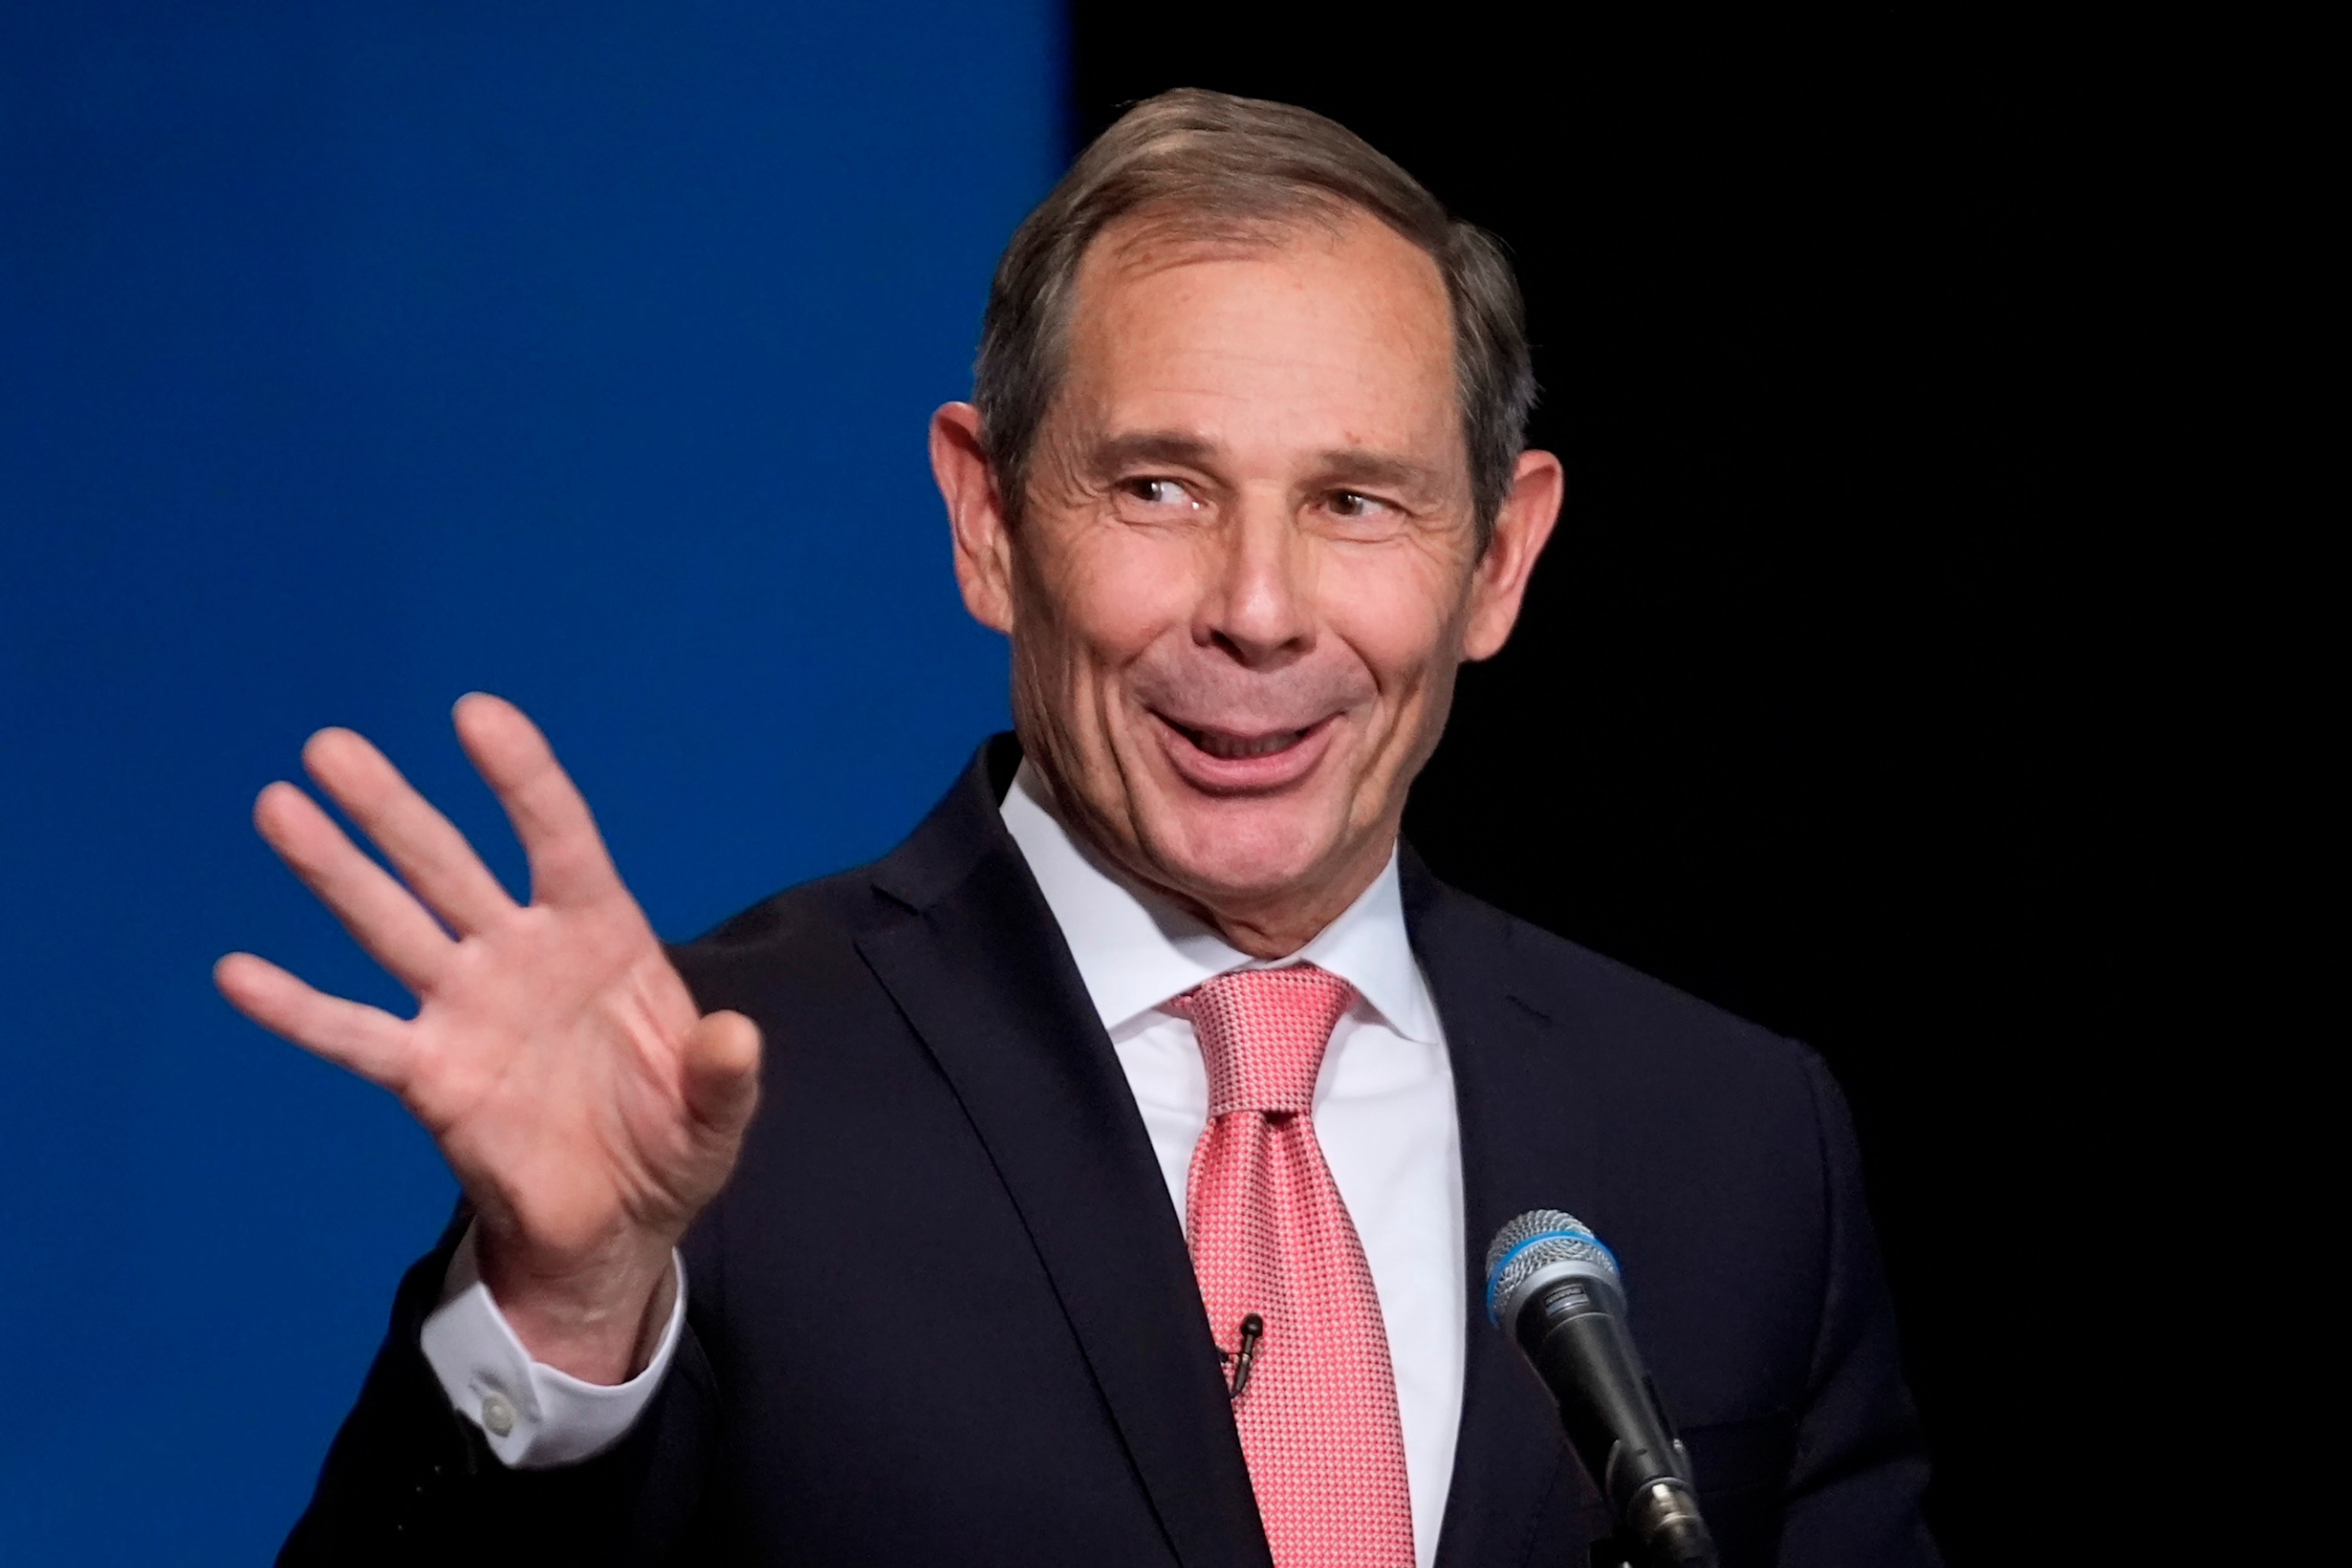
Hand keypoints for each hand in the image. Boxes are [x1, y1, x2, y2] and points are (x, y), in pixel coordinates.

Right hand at [216, 694, 760, 1383]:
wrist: (618, 1225)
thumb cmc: (671, 1143)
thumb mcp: (716, 1115)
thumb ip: (723, 1076)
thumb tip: (735, 1038)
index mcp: (602, 936)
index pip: (558, 838)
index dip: (521, 778)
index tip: (475, 715)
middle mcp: (522, 955)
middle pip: (448, 866)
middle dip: (393, 809)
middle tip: (331, 747)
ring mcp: (468, 1009)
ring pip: (390, 926)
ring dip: (335, 871)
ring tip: (279, 807)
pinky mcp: (430, 1076)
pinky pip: (356, 1036)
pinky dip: (298, 1010)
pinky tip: (238, 974)